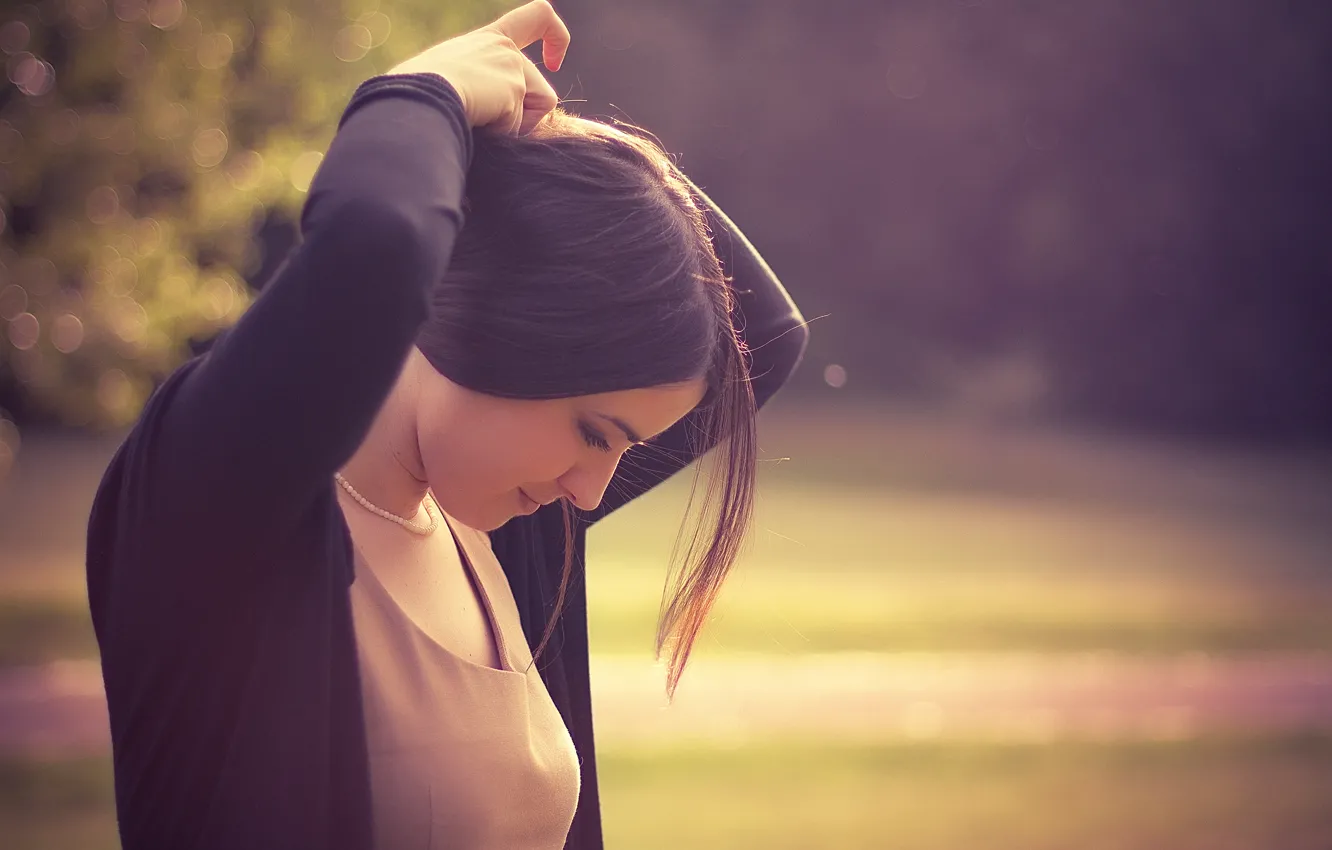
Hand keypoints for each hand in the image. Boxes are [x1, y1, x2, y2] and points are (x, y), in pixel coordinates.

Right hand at [387, 0, 569, 135]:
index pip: (535, 18)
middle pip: (542, 89)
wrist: (413, 98)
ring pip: (540, 107)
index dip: (555, 37)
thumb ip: (472, 87)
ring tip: (481, 121)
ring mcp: (512, 65)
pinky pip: (523, 126)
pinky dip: (504, 135)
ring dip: (516, 126)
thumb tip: (478, 117)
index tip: (554, 62)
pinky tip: (479, 125)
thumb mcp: (445, 79)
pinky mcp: (515, 87)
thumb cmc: (416, 97)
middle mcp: (504, 48)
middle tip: (489, 124)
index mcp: (487, 40)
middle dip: (524, 118)